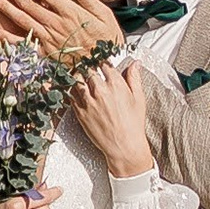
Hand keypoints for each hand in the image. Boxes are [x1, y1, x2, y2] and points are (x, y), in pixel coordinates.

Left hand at [0, 0, 116, 65]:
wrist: (106, 67)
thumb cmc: (107, 39)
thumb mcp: (104, 14)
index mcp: (70, 12)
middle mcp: (56, 24)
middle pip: (29, 4)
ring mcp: (49, 39)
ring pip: (23, 20)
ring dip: (7, 8)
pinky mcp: (46, 54)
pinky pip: (24, 45)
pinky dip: (9, 39)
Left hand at [68, 50, 154, 179]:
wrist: (124, 146)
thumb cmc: (133, 124)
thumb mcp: (138, 98)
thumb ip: (134, 78)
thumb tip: (135, 64)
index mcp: (116, 84)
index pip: (103, 64)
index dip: (100, 62)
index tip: (99, 63)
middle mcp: (100, 90)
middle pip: (87, 70)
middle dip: (87, 68)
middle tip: (86, 67)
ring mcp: (88, 101)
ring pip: (76, 80)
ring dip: (77, 76)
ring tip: (79, 76)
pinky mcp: (80, 112)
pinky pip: (70, 96)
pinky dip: (70, 90)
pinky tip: (72, 89)